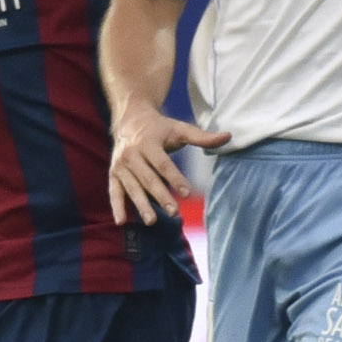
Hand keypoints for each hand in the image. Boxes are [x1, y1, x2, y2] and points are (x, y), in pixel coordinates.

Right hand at [105, 99, 226, 224]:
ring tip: (152, 221)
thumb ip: (202, 137)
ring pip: (132, 188)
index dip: (175, 178)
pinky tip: (121, 221)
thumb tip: (228, 137)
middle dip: (160, 196)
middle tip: (174, 212)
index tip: (187, 193)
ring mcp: (120, 166)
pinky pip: (114, 192)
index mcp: (148, 143)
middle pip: (148, 178)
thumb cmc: (160, 128)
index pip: (163, 164)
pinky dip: (117, 206)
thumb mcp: (180, 129)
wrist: (130, 120)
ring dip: (141, 205)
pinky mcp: (113, 174)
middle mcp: (131, 154)